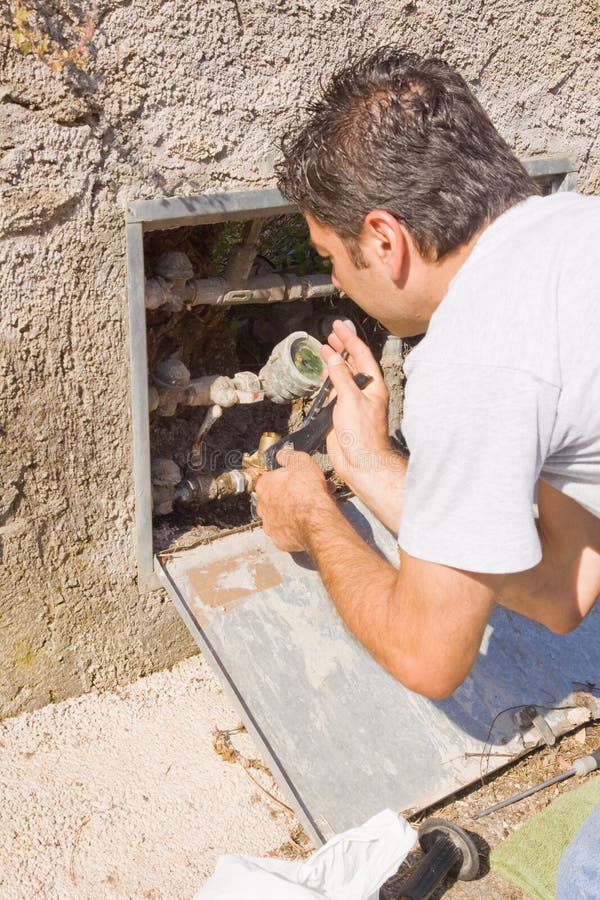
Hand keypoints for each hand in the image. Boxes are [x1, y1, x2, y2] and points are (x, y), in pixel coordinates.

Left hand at [254, 450, 334, 551]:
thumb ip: (289, 456)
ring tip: (311, 508)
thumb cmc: (309, 492)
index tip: (295, 479)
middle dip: (290, 495)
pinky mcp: (279, 540)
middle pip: (274, 498)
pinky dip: (295, 527)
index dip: (285, 478)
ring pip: (280, 515)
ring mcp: (270, 525)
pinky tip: (307, 522)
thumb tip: (282, 455)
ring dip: (292, 511)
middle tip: (307, 493)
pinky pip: (286, 532)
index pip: (269, 479)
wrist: (317, 520)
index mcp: (264, 486)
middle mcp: (262, 506)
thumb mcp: (302, 462)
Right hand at [321, 321, 390, 492]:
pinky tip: (322, 375)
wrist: (360, 460)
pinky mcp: (342, 413)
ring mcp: (353, 402)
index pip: (361, 354)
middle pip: (353, 363)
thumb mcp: (350, 399)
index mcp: (372, 385)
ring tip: (324, 350)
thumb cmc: (362, 433)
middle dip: (342, 347)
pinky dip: (328, 381)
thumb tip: (333, 359)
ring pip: (343, 376)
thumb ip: (341, 377)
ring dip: (334, 362)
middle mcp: (364, 391)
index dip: (349, 338)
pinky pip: (334, 392)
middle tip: (330, 334)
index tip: (338, 325)